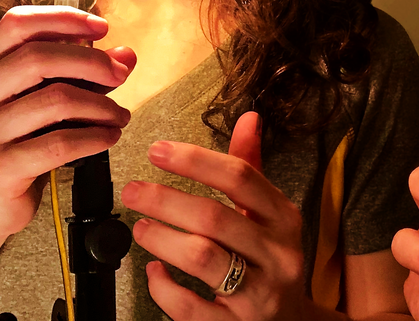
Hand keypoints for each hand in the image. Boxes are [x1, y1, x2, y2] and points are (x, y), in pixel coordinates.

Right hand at [0, 6, 134, 241]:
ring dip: (100, 105)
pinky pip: (58, 144)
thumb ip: (84, 75)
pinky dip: (93, 137)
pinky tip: (110, 137)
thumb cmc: (20, 144)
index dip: (62, 18)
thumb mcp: (47, 102)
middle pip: (37, 58)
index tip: (102, 28)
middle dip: (90, 62)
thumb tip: (127, 55)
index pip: (16, 24)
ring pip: (53, 101)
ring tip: (120, 115)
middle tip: (120, 75)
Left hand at [122, 111, 306, 320]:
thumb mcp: (271, 214)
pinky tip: (154, 271)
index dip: (195, 160)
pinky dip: (165, 288)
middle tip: (134, 191)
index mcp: (284, 218)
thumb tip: (249, 117)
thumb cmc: (272, 258)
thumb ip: (252, 167)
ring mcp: (257, 293)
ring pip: (203, 259)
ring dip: (163, 239)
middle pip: (215, 217)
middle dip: (166, 200)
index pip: (241, 178)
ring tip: (140, 227)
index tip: (158, 151)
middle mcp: (276, 254)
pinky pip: (191, 308)